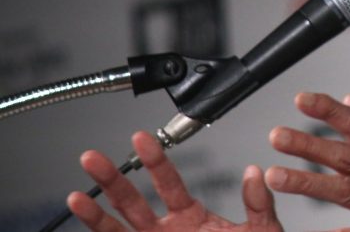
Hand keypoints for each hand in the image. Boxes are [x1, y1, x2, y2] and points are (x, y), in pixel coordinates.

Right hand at [69, 131, 281, 231]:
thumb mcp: (262, 230)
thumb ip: (257, 203)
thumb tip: (253, 172)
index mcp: (190, 216)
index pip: (168, 182)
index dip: (154, 161)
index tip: (140, 138)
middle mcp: (165, 231)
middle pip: (131, 201)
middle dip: (112, 179)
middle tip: (91, 156)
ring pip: (116, 230)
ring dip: (95, 214)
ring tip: (77, 195)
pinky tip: (86, 226)